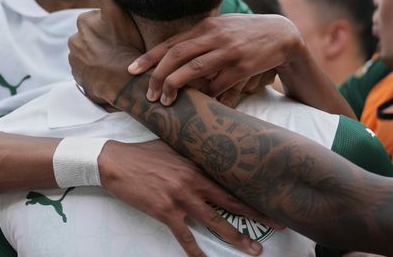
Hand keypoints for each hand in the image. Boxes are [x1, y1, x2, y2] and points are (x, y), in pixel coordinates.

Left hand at [69, 0, 143, 104]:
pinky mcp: (78, 77)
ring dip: (100, 56)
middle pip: (93, 36)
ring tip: (117, 62)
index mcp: (82, 22)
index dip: (113, 26)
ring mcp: (74, 60)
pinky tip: (109, 72)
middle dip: (105, 41)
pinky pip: (88, 70)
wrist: (123, 83)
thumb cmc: (124, 46)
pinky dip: (96, 70)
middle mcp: (73, 40)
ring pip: (90, 53)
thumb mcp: (116, 14)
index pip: (99, 20)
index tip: (123, 34)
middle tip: (122, 48)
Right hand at [99, 140, 281, 256]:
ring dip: (237, 237)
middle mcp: (193, 181)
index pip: (229, 180)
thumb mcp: (169, 145)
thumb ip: (189, 152)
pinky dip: (196, 252)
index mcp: (195, 164)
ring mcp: (180, 197)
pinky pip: (186, 237)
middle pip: (230, 201)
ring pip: (215, 221)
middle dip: (256, 215)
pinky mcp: (166, 211)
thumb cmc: (140, 153)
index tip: (270, 198)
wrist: (114, 162)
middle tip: (278, 226)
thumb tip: (204, 151)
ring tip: (254, 249)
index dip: (250, 190)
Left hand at [129, 14, 295, 105]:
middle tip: (149, 94)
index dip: (149, 58)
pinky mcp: (243, 65)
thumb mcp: (219, 27)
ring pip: (193, 69)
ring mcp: (229, 50)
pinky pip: (219, 83)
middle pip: (177, 56)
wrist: (282, 34)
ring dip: (175, 86)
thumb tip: (169, 56)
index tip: (132, 70)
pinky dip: (206, 94)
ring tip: (166, 101)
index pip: (170, 43)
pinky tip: (199, 101)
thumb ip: (197, 38)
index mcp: (204, 26)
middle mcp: (214, 36)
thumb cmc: (243, 33)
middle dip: (158, 76)